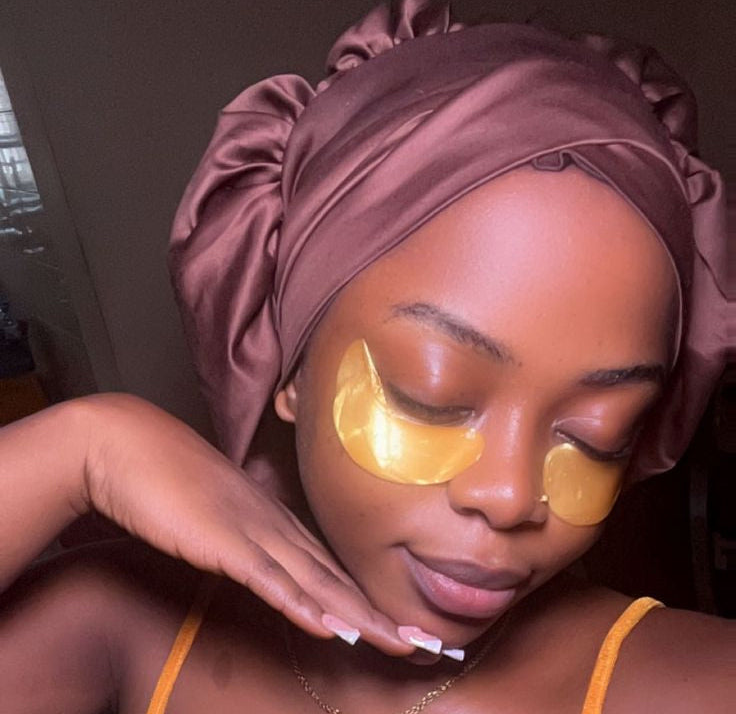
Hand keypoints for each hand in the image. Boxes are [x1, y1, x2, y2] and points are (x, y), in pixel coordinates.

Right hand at [81, 394, 415, 655]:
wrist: (126, 444)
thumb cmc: (167, 477)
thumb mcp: (214, 514)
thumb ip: (241, 537)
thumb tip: (262, 563)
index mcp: (274, 520)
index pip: (332, 569)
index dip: (369, 602)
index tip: (403, 627)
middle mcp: (274, 526)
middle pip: (337, 579)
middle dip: (383, 616)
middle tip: (430, 645)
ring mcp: (252, 531)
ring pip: (317, 582)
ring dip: (361, 618)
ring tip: (404, 645)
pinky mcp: (223, 540)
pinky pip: (269, 579)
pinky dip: (303, 605)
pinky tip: (333, 629)